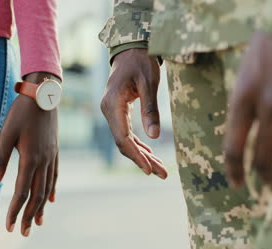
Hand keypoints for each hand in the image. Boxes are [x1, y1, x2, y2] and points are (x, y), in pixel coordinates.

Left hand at [0, 72, 59, 236]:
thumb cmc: (21, 114)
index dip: (15, 211)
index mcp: (31, 159)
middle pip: (37, 195)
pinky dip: (52, 190)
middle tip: (25, 232)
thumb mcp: (5, 135)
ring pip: (48, 188)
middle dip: (30, 215)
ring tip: (39, 222)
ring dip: (42, 207)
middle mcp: (44, 161)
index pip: (22, 192)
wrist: (43, 97)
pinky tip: (52, 198)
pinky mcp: (55, 152)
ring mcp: (52, 157)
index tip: (10, 226)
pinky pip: (55, 176)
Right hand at [101, 49, 167, 178]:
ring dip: (142, 155)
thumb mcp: (149, 83)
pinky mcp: (118, 112)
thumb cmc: (141, 61)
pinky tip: (150, 155)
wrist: (131, 49)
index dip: (136, 156)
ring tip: (161, 170)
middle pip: (124, 143)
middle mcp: (109, 111)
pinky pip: (127, 134)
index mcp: (113, 104)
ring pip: (126, 141)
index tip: (150, 170)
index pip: (122, 138)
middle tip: (162, 174)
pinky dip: (139, 145)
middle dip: (142, 160)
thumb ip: (150, 109)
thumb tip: (155, 137)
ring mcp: (112, 112)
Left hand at [224, 32, 271, 186]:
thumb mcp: (246, 71)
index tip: (238, 184)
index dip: (234, 172)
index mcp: (243, 97)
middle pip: (264, 159)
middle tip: (266, 183)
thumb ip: (245, 103)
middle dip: (264, 176)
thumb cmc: (271, 43)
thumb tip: (249, 136)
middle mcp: (270, 106)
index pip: (234, 148)